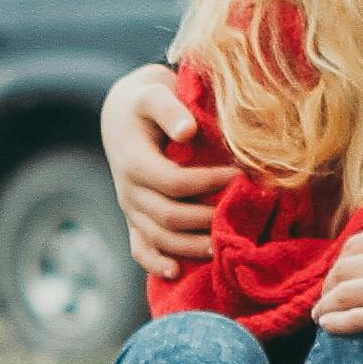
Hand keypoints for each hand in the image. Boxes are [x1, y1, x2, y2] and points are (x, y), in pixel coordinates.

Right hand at [102, 61, 225, 272]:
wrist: (122, 113)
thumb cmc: (144, 100)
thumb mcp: (153, 92)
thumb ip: (169, 109)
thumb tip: (188, 131)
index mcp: (134, 162)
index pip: (175, 183)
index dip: (209, 183)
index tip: (240, 177)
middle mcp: (128, 190)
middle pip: (169, 217)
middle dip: (207, 220)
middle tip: (240, 217)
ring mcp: (130, 208)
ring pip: (159, 238)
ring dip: (190, 247)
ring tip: (222, 248)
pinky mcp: (133, 217)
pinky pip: (139, 248)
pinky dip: (156, 263)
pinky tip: (177, 271)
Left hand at [312, 195, 362, 335]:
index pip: (354, 245)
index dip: (343, 259)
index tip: (342, 271)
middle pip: (342, 269)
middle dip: (330, 283)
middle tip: (327, 295)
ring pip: (342, 294)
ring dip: (325, 305)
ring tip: (319, 315)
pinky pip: (356, 318)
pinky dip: (336, 322)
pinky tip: (328, 327)